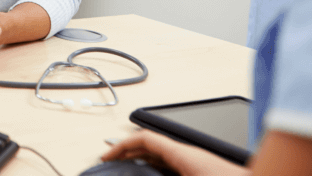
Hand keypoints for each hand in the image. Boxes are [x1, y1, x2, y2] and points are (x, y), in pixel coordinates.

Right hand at [101, 130, 250, 175]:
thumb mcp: (189, 172)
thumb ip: (163, 171)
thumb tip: (144, 172)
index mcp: (182, 153)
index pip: (144, 139)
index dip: (121, 145)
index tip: (106, 155)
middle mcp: (189, 154)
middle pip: (152, 146)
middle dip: (129, 152)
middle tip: (113, 161)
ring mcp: (198, 162)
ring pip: (164, 156)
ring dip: (145, 160)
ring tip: (130, 168)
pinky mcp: (205, 169)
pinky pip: (175, 164)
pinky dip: (159, 168)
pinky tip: (157, 175)